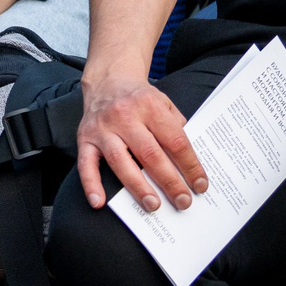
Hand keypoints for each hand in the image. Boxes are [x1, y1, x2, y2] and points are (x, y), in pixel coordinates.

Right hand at [74, 72, 208, 213]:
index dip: (190, 166)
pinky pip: (86, 164)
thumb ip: (176, 129)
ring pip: (121, 161)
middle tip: (183, 201)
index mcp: (149, 105)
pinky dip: (91, 184)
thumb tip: (188, 165)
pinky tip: (99, 202)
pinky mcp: (85, 138)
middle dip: (170, 182)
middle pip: (150, 154)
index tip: (200, 185)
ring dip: (138, 187)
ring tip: (153, 205)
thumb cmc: (139, 98)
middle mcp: (124, 115)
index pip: (175, 141)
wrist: (108, 80)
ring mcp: (103, 128)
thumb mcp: (164, 103)